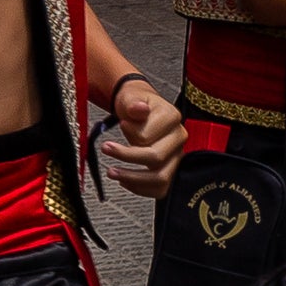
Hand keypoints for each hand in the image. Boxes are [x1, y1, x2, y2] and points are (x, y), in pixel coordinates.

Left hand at [95, 77, 185, 198]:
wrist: (139, 107)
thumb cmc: (134, 103)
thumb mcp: (130, 96)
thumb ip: (133, 103)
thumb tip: (139, 109)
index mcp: (172, 117)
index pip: (149, 136)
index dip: (131, 133)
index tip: (121, 124)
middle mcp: (179, 138)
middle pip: (156, 158)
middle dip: (127, 157)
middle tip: (106, 149)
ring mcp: (177, 155)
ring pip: (161, 178)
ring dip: (133, 179)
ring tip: (111, 172)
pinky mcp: (171, 168)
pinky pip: (161, 189)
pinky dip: (141, 188)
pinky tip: (124, 181)